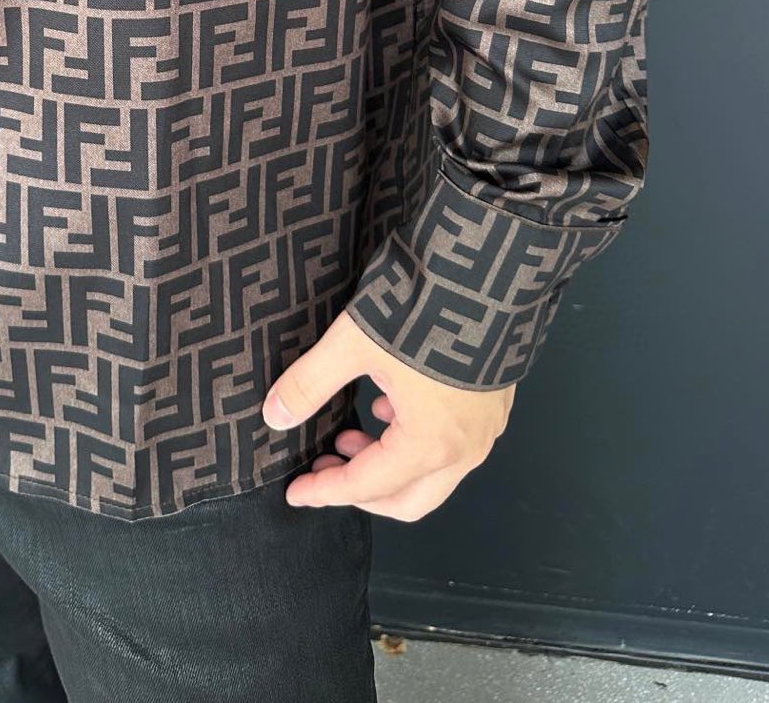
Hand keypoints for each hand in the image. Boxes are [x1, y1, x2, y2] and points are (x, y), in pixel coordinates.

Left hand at [263, 309, 513, 520]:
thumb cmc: (424, 307)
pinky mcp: (493, 403)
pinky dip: (414, 442)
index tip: (296, 490)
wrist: (487, 268)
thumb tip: (276, 415)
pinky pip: (452, 446)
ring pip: (432, 475)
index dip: (325, 491)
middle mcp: (465, 449)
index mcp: (430, 445)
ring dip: (387, 466)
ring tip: (349, 433)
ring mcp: (485, 428)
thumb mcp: (353, 344)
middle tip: (323, 467)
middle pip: (407, 500)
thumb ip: (309, 384)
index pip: (366, 487)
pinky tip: (387, 406)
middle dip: (361, 492)